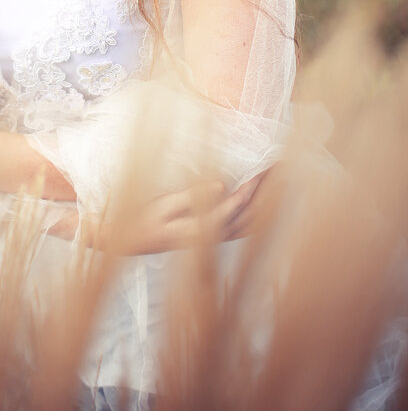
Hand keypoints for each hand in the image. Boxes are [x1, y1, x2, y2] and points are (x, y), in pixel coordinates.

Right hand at [76, 170, 270, 254]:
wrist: (132, 241)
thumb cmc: (144, 220)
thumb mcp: (163, 205)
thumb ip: (192, 196)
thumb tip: (220, 186)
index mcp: (199, 229)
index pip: (233, 209)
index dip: (249, 190)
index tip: (261, 171)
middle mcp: (212, 238)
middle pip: (248, 218)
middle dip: (265, 194)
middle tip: (278, 169)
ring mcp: (214, 240)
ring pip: (249, 224)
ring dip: (264, 203)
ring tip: (276, 179)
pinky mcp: (213, 237)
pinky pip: (243, 228)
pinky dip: (257, 214)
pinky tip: (264, 203)